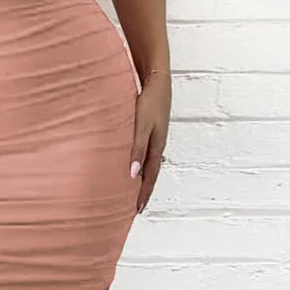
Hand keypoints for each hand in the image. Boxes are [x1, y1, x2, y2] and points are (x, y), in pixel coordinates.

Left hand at [129, 72, 170, 214]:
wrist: (157, 80)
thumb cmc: (149, 102)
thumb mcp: (141, 126)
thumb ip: (136, 149)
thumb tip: (132, 174)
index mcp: (156, 147)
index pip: (150, 177)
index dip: (144, 194)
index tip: (137, 210)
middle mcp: (158, 145)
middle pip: (151, 174)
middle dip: (144, 190)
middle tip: (136, 207)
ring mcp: (156, 137)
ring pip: (148, 163)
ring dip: (143, 178)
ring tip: (134, 190)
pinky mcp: (151, 129)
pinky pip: (145, 152)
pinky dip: (140, 163)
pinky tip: (134, 163)